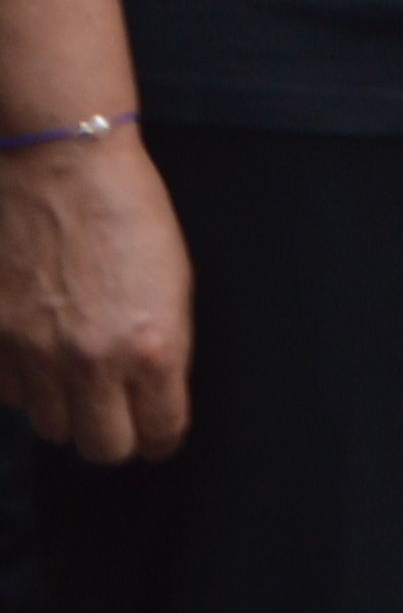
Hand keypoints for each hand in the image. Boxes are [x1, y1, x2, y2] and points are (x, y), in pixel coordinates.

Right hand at [0, 131, 189, 461]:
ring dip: (68, 407)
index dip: (162, 436)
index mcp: (153, 346)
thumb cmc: (131, 214)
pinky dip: (26, 382)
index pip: (160, 433)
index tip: (159, 431)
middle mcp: (92, 360)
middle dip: (115, 434)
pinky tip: (40, 349)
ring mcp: (35, 352)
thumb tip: (155, 401)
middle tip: (118, 410)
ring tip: (78, 371)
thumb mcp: (175, 284)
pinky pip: (11, 393)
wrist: (62, 164)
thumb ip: (165, 350)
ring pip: (52, 425)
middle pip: (103, 448)